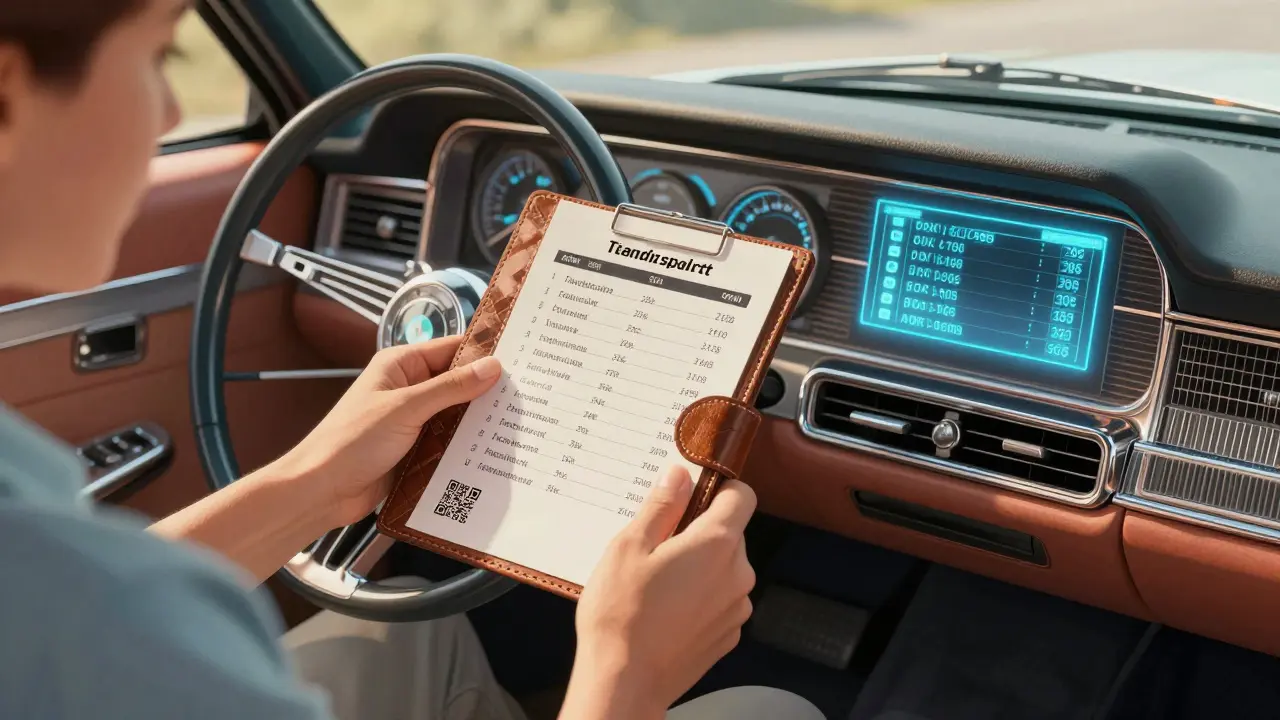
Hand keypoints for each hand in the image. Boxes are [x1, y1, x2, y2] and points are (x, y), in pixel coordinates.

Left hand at [276, 336, 500, 527]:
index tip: (522, 359)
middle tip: (530, 395)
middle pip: (458, 382)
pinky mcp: (416, 448)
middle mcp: (409, 388)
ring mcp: (413, 420)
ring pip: (457, 414)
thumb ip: (450, 388)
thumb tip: (492, 367)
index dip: (484, 353)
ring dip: (480, 421)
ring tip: (521, 423)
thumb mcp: (405, 408)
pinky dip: (468, 445)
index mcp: (401, 365)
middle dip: (488, 390)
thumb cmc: (351, 441)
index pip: (452, 349)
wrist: (321, 491)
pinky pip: (449, 441)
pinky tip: (495, 451)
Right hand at [561, 467, 756, 719]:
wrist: (625, 683)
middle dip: (699, 532)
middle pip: (730, 534)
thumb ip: (661, 506)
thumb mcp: (629, 547)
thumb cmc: (621, 613)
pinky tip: (667, 612)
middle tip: (657, 548)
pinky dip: (701, 599)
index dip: (718, 489)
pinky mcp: (729, 636)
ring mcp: (737, 609)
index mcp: (717, 544)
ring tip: (658, 585)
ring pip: (725, 569)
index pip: (742, 496)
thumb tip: (680, 475)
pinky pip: (720, 601)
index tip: (689, 499)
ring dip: (700, 567)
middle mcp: (738, 574)